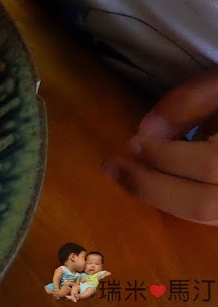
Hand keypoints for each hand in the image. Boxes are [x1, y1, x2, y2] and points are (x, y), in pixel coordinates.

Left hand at [103, 69, 217, 224]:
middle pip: (205, 205)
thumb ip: (188, 103)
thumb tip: (147, 133)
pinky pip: (209, 218)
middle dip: (153, 188)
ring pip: (207, 219)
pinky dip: (178, 204)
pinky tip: (154, 186)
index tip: (132, 142)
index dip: (167, 157)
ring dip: (163, 200)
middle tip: (113, 168)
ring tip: (128, 178)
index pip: (210, 165)